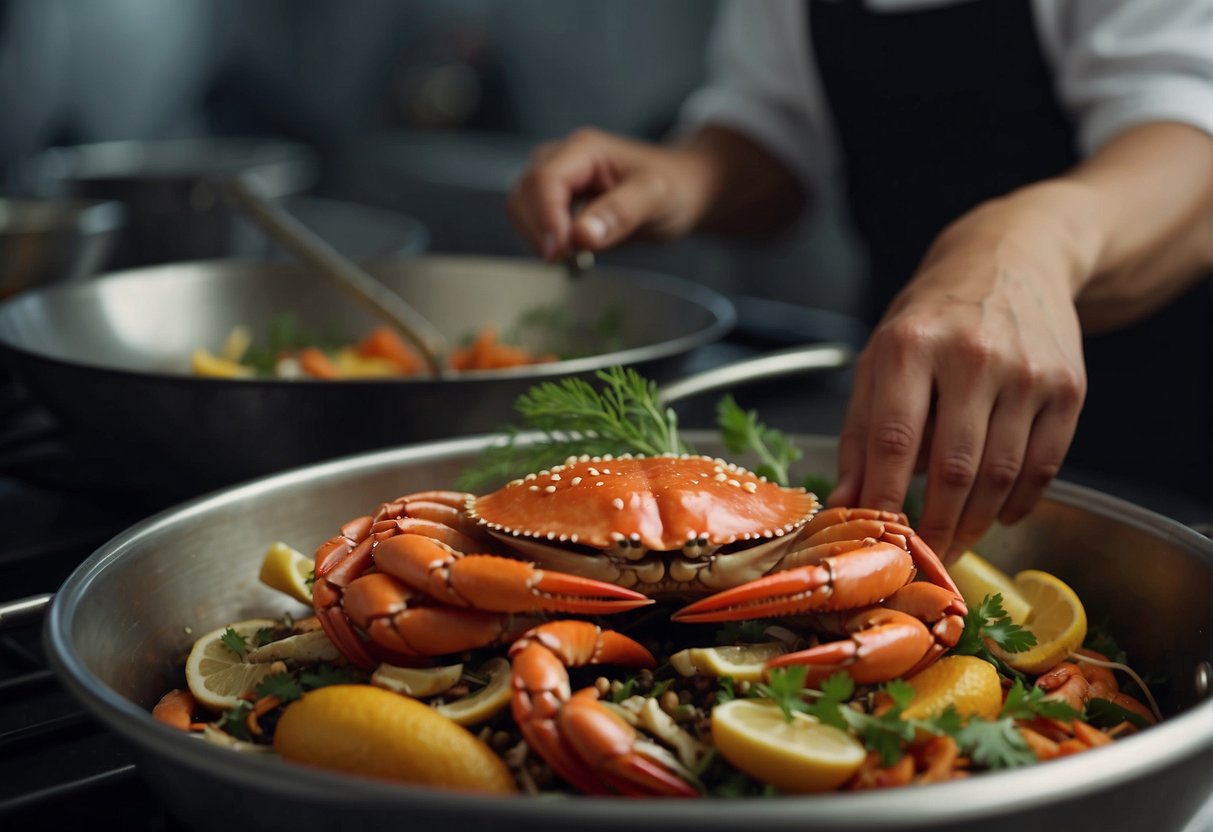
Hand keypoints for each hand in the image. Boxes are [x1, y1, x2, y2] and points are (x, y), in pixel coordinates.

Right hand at [507, 127, 704, 260]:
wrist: (684, 190)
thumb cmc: (675, 188)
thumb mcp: (658, 198)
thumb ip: (621, 213)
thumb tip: (582, 236)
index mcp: (584, 149)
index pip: (544, 181)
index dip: (546, 220)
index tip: (560, 253)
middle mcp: (562, 158)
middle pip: (525, 193)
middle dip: (539, 231)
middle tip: (569, 259)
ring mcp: (556, 177)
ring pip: (522, 207)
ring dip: (538, 237)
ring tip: (573, 256)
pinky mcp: (556, 198)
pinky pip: (533, 219)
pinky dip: (544, 240)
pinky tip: (571, 251)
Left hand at [828, 196, 1087, 561]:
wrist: (1014, 258)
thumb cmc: (934, 315)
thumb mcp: (880, 356)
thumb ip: (859, 431)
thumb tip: (844, 503)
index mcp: (910, 345)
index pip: (892, 441)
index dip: (882, 502)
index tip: (875, 544)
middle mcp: (971, 355)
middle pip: (953, 470)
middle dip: (934, 528)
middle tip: (921, 562)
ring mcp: (1026, 372)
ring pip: (1000, 476)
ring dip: (975, 524)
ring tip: (953, 543)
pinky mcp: (1068, 387)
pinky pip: (1044, 466)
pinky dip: (1018, 503)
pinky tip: (998, 514)